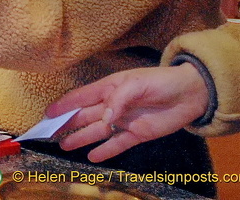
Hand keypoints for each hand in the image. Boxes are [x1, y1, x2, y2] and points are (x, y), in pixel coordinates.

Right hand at [45, 63, 210, 162]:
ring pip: (97, 131)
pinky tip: (93, 157)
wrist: (190, 94)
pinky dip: (105, 151)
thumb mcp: (137, 84)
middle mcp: (112, 105)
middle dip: (66, 124)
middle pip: (84, 116)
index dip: (64, 105)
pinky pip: (117, 144)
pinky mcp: (137, 134)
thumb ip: (117, 100)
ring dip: (81, 138)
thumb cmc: (161, 81)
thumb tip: (103, 118)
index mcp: (109, 88)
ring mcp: (123, 120)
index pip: (81, 97)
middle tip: (49, 133)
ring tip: (65, 146)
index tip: (48, 113)